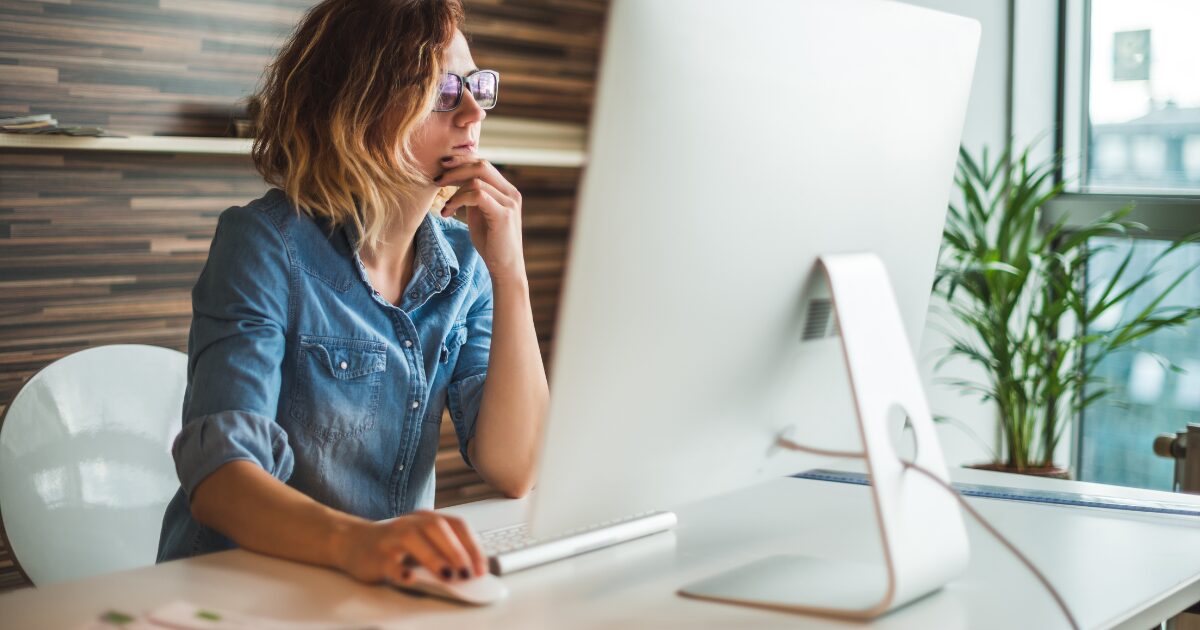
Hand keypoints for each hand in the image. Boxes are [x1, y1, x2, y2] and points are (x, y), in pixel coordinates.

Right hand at [334, 510, 487, 585]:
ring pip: (413, 540)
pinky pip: (388, 562)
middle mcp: (410, 523)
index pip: (455, 525)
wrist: (351, 542)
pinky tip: (410, 578)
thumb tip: (470, 572)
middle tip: (468, 573)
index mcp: (426, 519)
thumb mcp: (421, 543)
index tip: (481, 568)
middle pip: (436, 528)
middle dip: (456, 550)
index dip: (472, 545)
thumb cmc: (393, 544)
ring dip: (433, 558)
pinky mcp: (375, 556)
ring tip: (448, 576)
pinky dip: (400, 570)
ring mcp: (391, 538)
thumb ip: (442, 552)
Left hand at [434, 156, 525, 282]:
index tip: (441, 168)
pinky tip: (449, 211)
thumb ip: (473, 196)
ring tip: (444, 205)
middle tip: (437, 179)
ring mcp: (509, 203)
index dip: (461, 162)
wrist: (505, 268)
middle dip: (455, 168)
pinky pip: (478, 195)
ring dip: (453, 190)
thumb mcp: (480, 214)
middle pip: (481, 165)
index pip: (483, 164)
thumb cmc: (491, 243)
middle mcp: (511, 193)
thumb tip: (455, 180)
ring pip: (477, 179)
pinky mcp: (503, 215)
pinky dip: (458, 200)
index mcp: (506, 190)